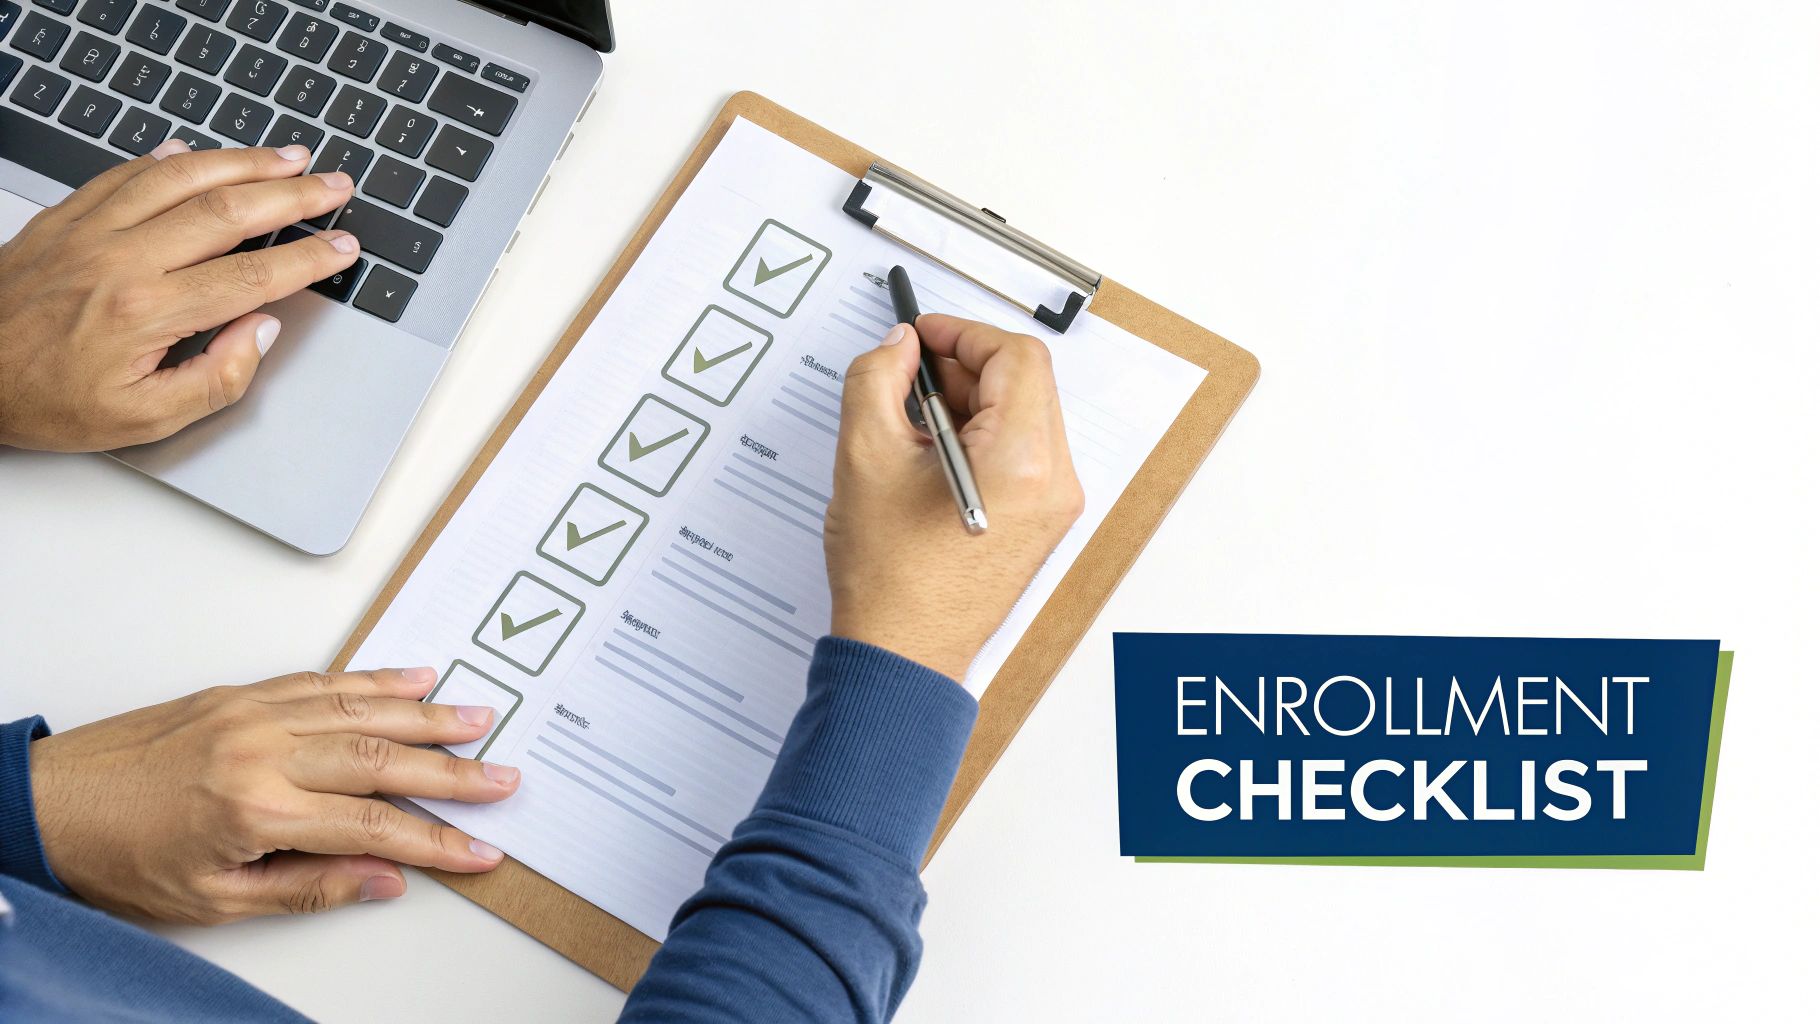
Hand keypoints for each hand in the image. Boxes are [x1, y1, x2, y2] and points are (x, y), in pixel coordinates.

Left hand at [0, 140, 359, 451]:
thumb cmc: (42, 400)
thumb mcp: (141, 420)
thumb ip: (215, 380)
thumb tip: (259, 334)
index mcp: (147, 312)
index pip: (252, 274)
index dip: (307, 259)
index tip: (342, 248)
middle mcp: (122, 259)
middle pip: (228, 211)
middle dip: (293, 195)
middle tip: (333, 184)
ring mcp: (91, 230)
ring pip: (182, 177)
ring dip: (243, 162)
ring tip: (287, 156)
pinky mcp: (65, 217)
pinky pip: (127, 172)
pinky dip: (170, 158)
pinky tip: (198, 152)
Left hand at [28, 668, 516, 923]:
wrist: (44, 806)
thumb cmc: (117, 858)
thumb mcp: (214, 900)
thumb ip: (308, 886)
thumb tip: (385, 881)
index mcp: (257, 809)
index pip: (374, 827)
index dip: (436, 840)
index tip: (479, 849)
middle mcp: (261, 751)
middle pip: (383, 759)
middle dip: (454, 771)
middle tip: (503, 778)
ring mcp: (251, 714)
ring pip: (361, 708)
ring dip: (426, 714)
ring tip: (478, 719)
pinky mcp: (238, 694)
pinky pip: (321, 681)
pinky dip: (373, 679)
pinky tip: (410, 678)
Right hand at [825, 314, 1084, 679]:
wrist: (902, 655)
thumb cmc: (889, 577)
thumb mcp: (865, 457)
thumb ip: (876, 379)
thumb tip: (897, 346)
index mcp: (1022, 460)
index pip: (1015, 356)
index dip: (964, 333)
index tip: (922, 336)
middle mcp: (1054, 482)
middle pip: (1025, 382)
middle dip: (965, 366)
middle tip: (909, 374)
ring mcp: (1054, 506)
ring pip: (1023, 416)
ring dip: (970, 402)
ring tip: (910, 423)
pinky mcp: (1041, 523)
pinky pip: (1021, 453)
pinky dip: (979, 436)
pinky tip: (929, 455)